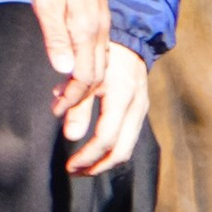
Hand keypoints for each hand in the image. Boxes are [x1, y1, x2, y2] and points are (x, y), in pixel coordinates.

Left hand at [32, 0, 109, 127]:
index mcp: (86, 30)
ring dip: (85, 85)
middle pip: (97, 76)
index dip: (73, 97)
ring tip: (65, 96)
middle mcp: (99, 31)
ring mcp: (102, 24)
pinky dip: (88, 68)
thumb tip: (64, 72)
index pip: (87, 76)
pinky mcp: (99, 18)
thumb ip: (56, 39)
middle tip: (61, 112)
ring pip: (100, 65)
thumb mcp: (47, 3)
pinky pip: (99, 52)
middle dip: (81, 98)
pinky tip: (74, 69)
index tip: (58, 109)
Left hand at [63, 40, 148, 177]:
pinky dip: (111, 150)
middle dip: (97, 166)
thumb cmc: (102, 56)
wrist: (130, 39)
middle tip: (76, 171)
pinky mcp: (141, 110)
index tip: (69, 165)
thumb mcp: (85, 78)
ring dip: (104, 161)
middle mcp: (136, 107)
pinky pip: (128, 139)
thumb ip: (77, 106)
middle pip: (121, 151)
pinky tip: (95, 150)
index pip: (106, 138)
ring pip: (127, 148)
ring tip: (83, 166)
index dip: (87, 156)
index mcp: (122, 98)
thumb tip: (70, 136)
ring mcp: (142, 110)